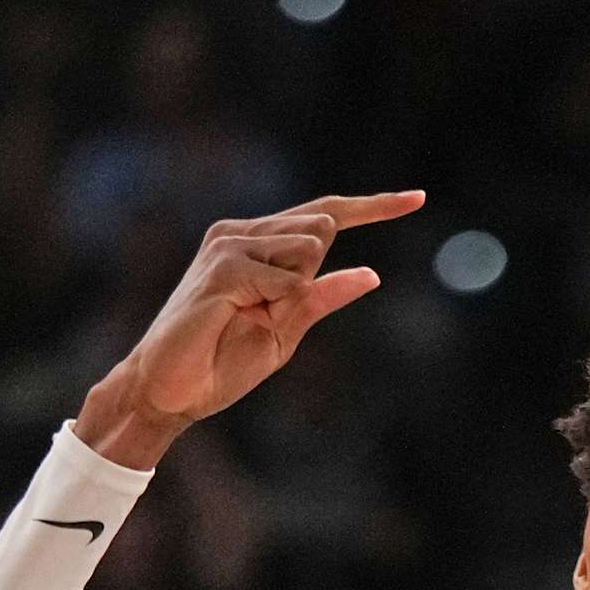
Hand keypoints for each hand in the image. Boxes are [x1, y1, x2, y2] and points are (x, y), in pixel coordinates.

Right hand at [97, 190, 423, 438]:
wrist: (171, 391)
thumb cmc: (221, 364)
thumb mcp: (284, 332)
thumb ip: (321, 299)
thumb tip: (371, 274)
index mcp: (260, 244)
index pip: (325, 215)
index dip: (374, 207)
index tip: (418, 198)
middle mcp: (244, 232)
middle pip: (322, 226)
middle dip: (312, 275)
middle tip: (264, 314)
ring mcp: (231, 242)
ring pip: (308, 247)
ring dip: (290, 294)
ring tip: (244, 317)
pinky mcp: (224, 264)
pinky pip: (285, 278)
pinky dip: (274, 303)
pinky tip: (239, 314)